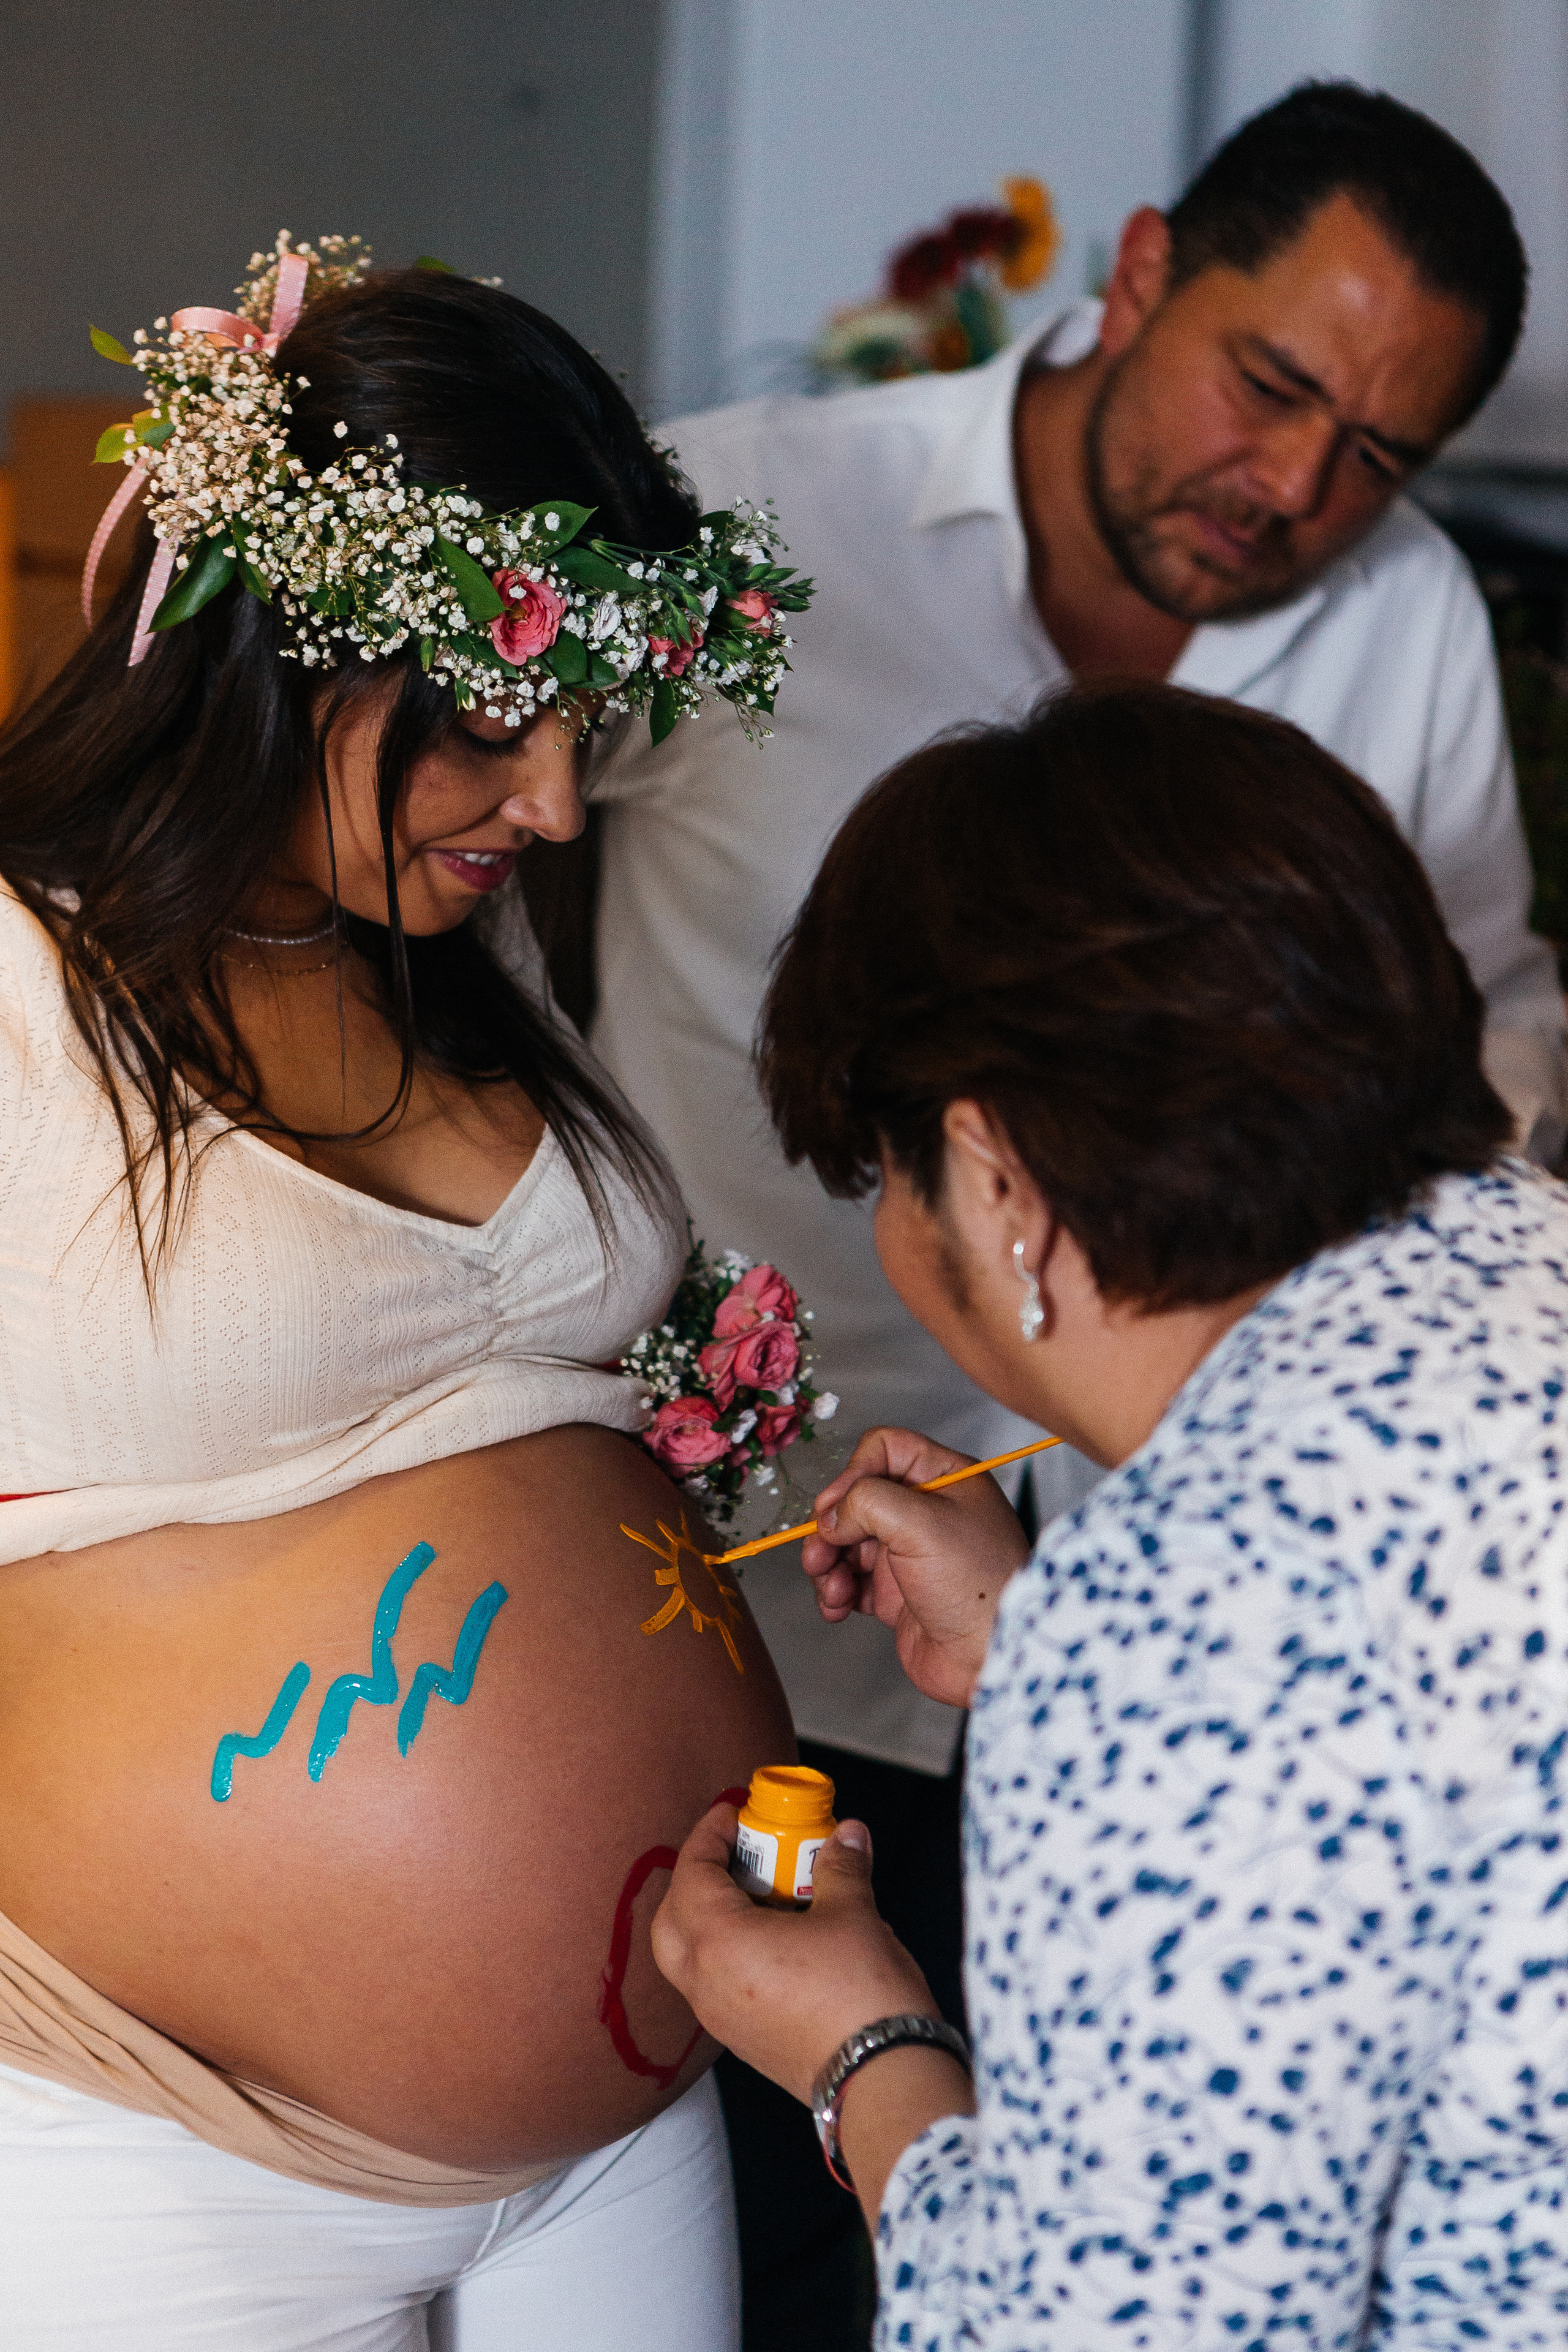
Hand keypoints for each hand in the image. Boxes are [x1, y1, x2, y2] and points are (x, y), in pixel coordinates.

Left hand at [651, 1804, 934, 2105]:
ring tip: (762, 1893)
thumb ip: (840, 1866)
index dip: (708, 1836)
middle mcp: (705, 1985)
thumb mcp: (853, 1914)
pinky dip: (728, 1952)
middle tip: (736, 1853)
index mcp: (720, 1944)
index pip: (691, 1875)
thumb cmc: (860, 1993)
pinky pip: (713, 1985)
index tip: (734, 1813)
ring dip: (711, 1917)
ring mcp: (720, 2019)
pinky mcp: (742, 2040)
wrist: (881, 2077)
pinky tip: (777, 1937)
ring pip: (688, 1957)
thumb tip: (847, 1834)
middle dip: (696, 1878)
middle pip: (671, 1919)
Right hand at [800, 1428, 1031, 1706]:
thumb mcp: (923, 1523)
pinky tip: (836, 1606)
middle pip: (857, 1498)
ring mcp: (910, 1554)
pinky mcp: (896, 1594)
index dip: (854, 1473)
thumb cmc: (977, 1586)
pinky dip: (835, 1591)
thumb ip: (868, 1502)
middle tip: (821, 1551)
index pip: (885, 1450)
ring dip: (827, 1562)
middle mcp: (926, 1512)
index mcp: (944, 1480)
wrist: (989, 1660)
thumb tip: (832, 1516)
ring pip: (847, 1541)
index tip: (837, 1507)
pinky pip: (849, 1581)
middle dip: (832, 1526)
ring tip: (831, 1587)